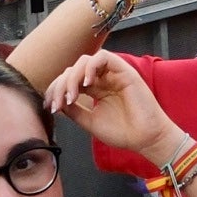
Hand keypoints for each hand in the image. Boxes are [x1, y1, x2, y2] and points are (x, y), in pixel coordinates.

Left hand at [42, 51, 180, 157]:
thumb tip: (56, 102)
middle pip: (74, 70)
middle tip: (58, 104)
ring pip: (85, 61)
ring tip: (72, 96)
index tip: (50, 106)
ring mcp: (113, 74)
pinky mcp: (124, 71)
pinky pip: (104, 57)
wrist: (146, 139)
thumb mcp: (90, 122)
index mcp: (95, 90)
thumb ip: (74, 110)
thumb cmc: (123, 132)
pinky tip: (86, 84)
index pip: (70, 80)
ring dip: (73, 76)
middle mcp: (102, 79)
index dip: (56, 90)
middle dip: (61, 85)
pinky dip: (90, 67)